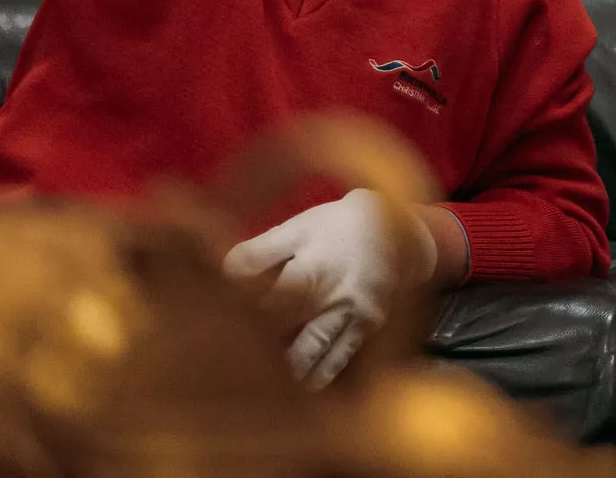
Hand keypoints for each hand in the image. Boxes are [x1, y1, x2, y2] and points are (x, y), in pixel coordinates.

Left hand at [222, 188, 434, 390]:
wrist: (401, 225)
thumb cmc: (341, 224)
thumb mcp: (300, 227)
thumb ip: (260, 250)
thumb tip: (220, 272)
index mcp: (308, 270)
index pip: (264, 306)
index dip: (237, 323)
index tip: (214, 336)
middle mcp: (330, 298)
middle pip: (286, 336)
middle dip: (255, 355)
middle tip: (226, 372)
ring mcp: (352, 315)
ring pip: (313, 353)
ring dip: (285, 374)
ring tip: (256, 391)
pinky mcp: (369, 326)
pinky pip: (341, 357)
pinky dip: (320, 375)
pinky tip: (300, 389)